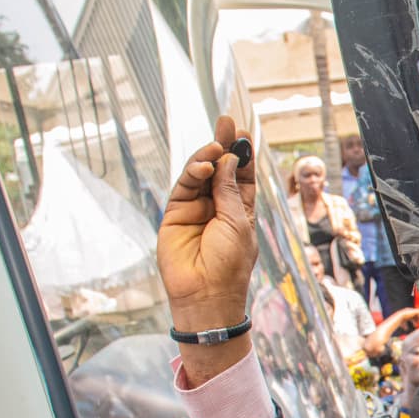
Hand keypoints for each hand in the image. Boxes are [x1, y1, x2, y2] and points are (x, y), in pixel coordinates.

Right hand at [158, 116, 257, 377]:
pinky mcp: (175, 214)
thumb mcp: (238, 223)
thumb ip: (231, 190)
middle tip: (226, 122)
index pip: (242, 175)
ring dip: (208, 158)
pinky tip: (204, 166)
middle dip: (223, 146)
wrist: (206, 294)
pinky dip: (193, 173)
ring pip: (200, 175)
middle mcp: (218, 206)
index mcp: (240, 210)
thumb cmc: (230, 264)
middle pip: (220, 169)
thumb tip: (228, 159)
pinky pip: (185, 187)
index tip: (243, 131)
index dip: (242, 154)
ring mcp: (195, 209)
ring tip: (215, 147)